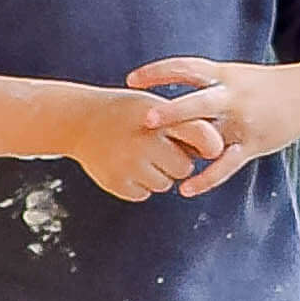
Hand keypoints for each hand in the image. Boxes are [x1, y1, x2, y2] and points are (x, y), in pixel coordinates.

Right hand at [74, 78, 225, 203]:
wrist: (80, 120)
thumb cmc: (128, 113)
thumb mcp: (155, 106)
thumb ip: (185, 124)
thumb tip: (219, 152)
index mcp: (159, 117)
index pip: (203, 137)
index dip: (210, 145)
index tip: (209, 149)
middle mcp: (145, 141)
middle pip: (185, 168)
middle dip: (178, 161)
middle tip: (160, 149)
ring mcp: (129, 164)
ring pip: (165, 184)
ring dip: (159, 175)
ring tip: (140, 156)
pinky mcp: (117, 182)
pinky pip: (144, 194)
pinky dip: (140, 185)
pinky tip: (127, 166)